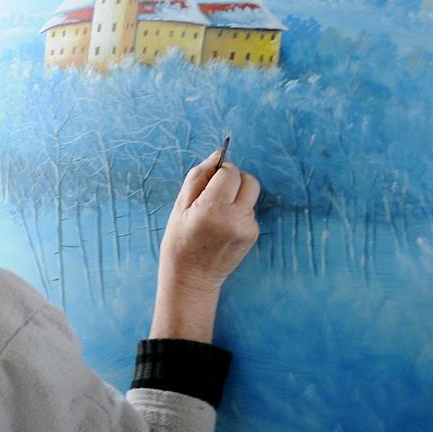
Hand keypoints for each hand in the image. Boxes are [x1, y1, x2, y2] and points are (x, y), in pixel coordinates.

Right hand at [158, 150, 260, 293]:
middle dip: (234, 180)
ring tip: (216, 214)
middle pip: (249, 181)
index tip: (209, 181)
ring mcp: (247, 228)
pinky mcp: (253, 235)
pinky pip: (249, 211)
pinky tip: (222, 226)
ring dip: (236, 196)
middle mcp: (235, 218)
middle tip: (216, 192)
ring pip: (250, 195)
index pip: (230, 172)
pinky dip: (238, 212)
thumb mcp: (180, 206)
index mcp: (212, 209)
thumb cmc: (179, 240)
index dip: (220, 171)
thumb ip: (199, 176)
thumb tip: (218, 154)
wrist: (190, 277)